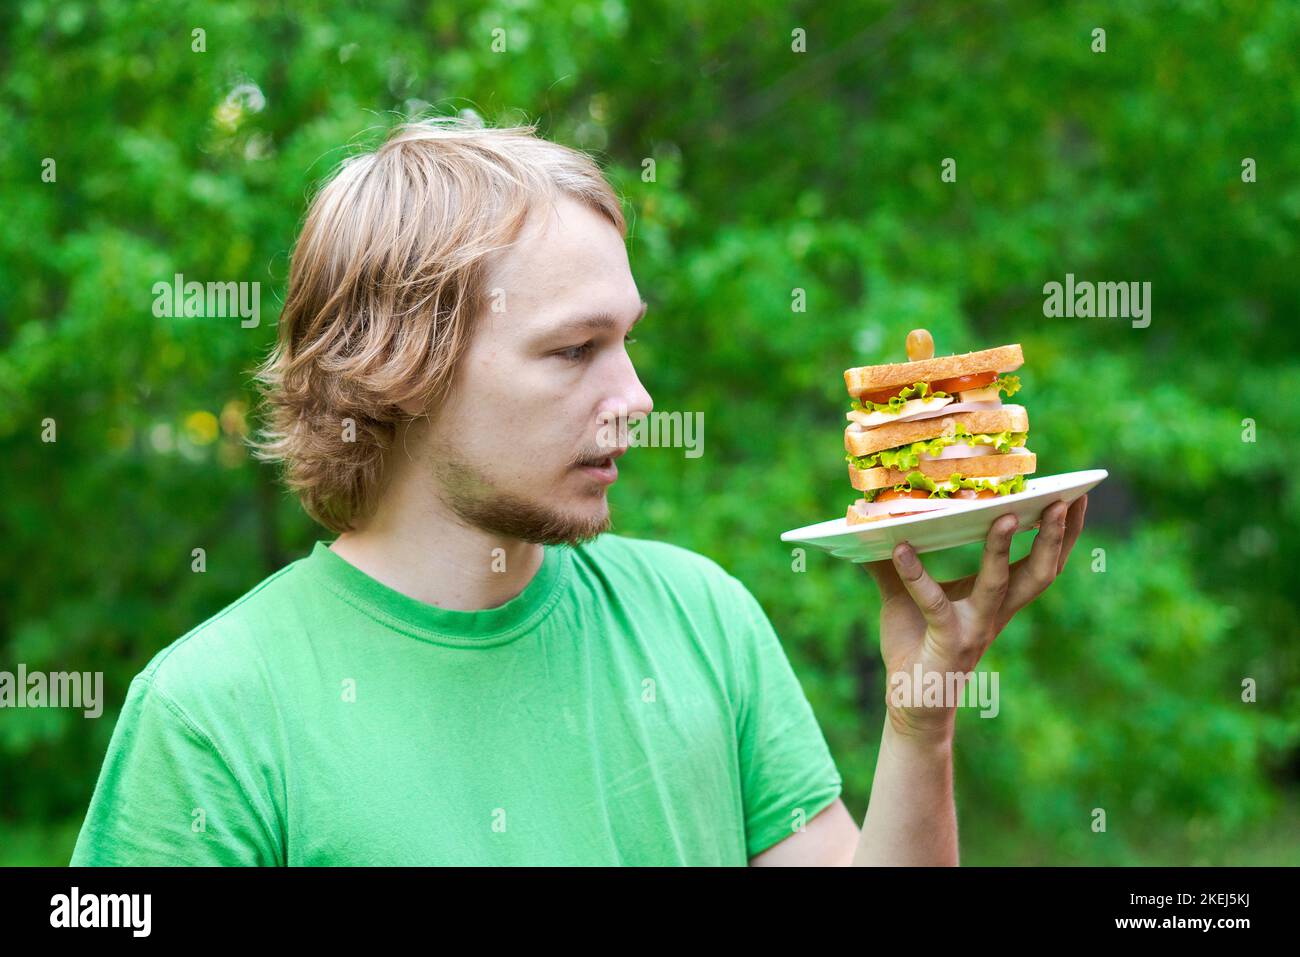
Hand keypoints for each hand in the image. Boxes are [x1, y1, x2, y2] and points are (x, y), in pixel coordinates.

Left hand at [863, 495, 1088, 739]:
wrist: (911, 704)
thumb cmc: (915, 646)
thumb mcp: (905, 597)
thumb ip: (893, 565)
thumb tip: (869, 529)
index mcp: (998, 599)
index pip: (1043, 561)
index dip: (1063, 532)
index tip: (1075, 494)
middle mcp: (995, 612)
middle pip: (1040, 570)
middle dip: (1054, 535)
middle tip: (1060, 499)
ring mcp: (974, 627)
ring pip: (1000, 584)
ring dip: (1003, 550)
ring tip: (1005, 516)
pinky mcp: (948, 642)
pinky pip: (936, 604)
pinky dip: (917, 575)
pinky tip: (900, 549)